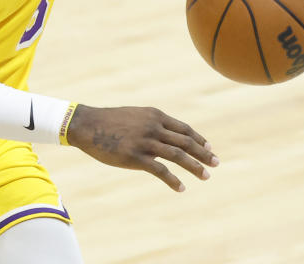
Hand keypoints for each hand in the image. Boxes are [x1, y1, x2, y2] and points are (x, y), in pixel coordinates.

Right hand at [66, 105, 218, 191]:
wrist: (87, 125)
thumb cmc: (109, 121)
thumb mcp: (134, 117)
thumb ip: (150, 124)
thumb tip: (164, 135)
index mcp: (154, 116)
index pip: (184, 128)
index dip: (198, 139)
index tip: (209, 148)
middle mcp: (153, 127)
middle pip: (185, 142)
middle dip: (203, 153)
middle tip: (216, 163)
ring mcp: (145, 141)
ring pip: (178, 155)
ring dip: (195, 167)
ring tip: (206, 176)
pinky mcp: (136, 156)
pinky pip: (161, 171)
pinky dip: (173, 180)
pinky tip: (181, 188)